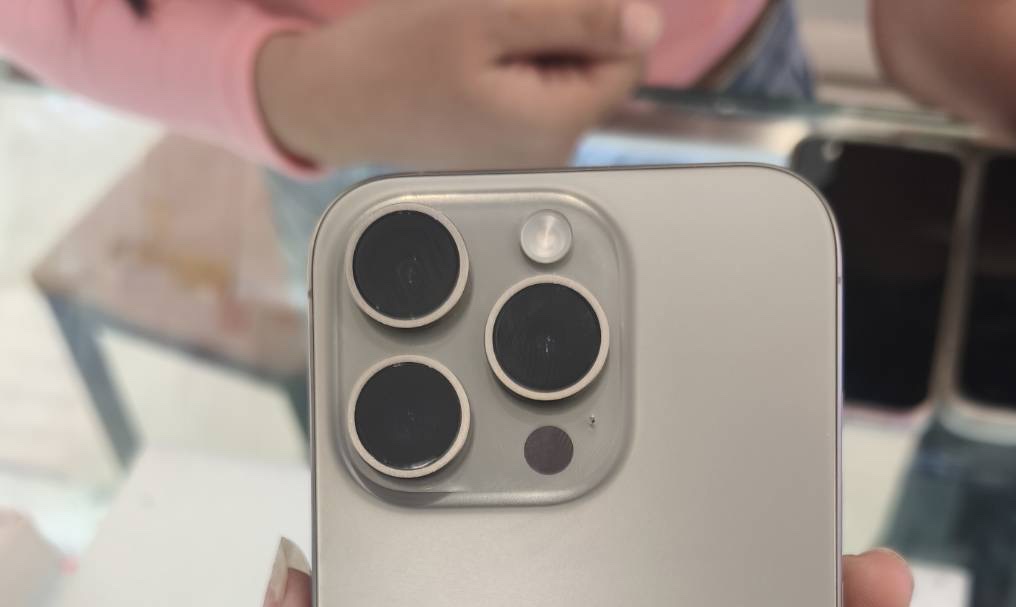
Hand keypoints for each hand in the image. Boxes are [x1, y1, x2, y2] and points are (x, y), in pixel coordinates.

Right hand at [255, 0, 662, 169]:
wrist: (335, 102)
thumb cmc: (392, 61)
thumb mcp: (488, 18)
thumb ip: (576, 22)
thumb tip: (646, 24)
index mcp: (555, 123)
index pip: (630, 57)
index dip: (604, 10)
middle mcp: (551, 149)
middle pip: (599, 64)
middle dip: (565, 21)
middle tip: (501, 11)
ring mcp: (529, 149)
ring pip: (565, 71)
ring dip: (535, 34)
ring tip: (481, 30)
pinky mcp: (507, 139)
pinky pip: (534, 84)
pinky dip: (514, 53)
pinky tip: (473, 51)